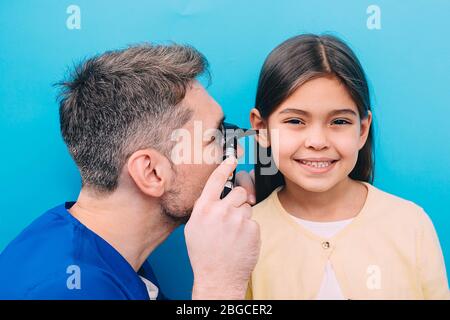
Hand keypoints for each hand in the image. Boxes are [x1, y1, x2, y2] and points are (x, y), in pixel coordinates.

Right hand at [185, 157, 259, 299]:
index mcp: (204, 209)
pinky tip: (240, 241)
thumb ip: (204, 208)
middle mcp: (221, 211)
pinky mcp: (252, 229)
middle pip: (239, 192)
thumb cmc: (204, 254)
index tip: (233, 158)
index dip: (225, 166)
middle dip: (238, 200)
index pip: (216, 180)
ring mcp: (238, 220)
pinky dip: (248, 229)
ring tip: (234, 233)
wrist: (218, 277)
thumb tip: (213, 194)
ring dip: (243, 215)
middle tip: (231, 217)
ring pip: (247, 206)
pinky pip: (253, 221)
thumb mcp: (194, 227)